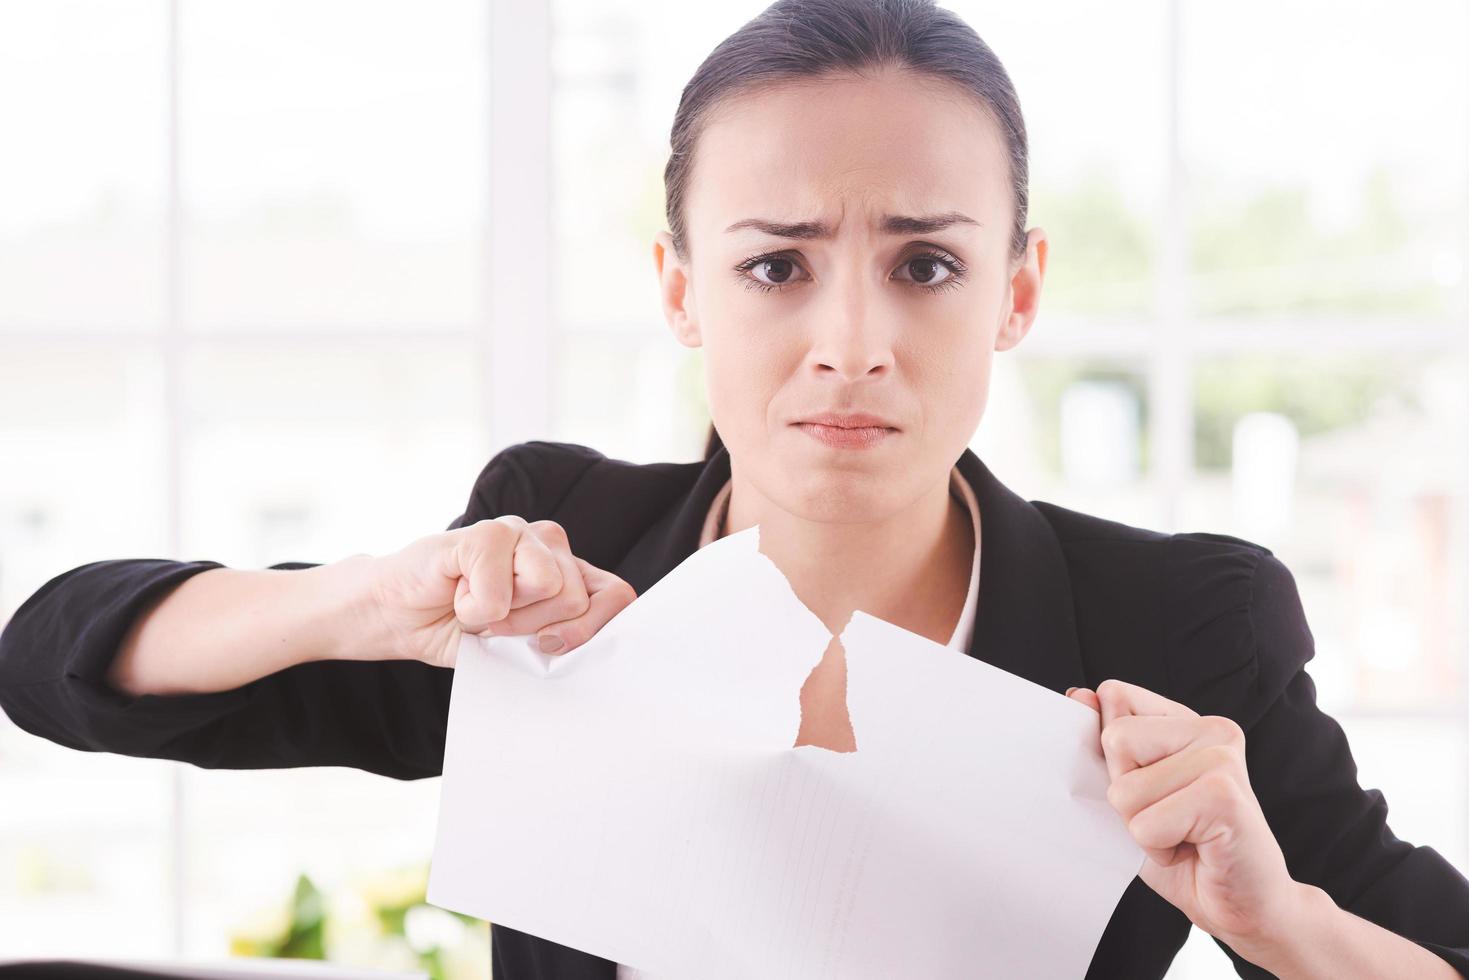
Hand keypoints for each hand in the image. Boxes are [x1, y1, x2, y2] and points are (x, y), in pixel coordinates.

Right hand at [360, 516, 635, 667]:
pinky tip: (456, 593)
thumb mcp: (518, 645)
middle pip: (579, 599)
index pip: (617, 595)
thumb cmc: (457, 628)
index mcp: (566, 570)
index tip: (551, 648)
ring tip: (475, 604)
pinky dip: (474, 608)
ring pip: (550, 586)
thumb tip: (589, 648)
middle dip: (533, 627)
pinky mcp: (484, 534)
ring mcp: (518, 531)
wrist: (395, 616)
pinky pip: (500, 588)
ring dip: (504, 615)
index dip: (594, 629)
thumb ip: (559, 639)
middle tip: (494, 621)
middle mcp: (549, 543)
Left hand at [1067, 679, 1305, 955]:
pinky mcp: (1224, 798)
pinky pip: (1146, 825)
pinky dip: (1159, 850)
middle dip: (1126, 795)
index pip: (1114, 696)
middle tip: (1169, 818)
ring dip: (1143, 828)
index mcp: (1186, 719)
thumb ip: (1107, 744)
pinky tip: (1195, 850)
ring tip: (1183, 835)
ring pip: (1125, 790)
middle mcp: (1211, 728)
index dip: (1113, 755)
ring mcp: (1222, 759)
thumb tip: (1079, 695)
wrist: (1246, 905)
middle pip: (1114, 741)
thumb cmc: (1186, 849)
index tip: (1151, 786)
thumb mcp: (1133, 791)